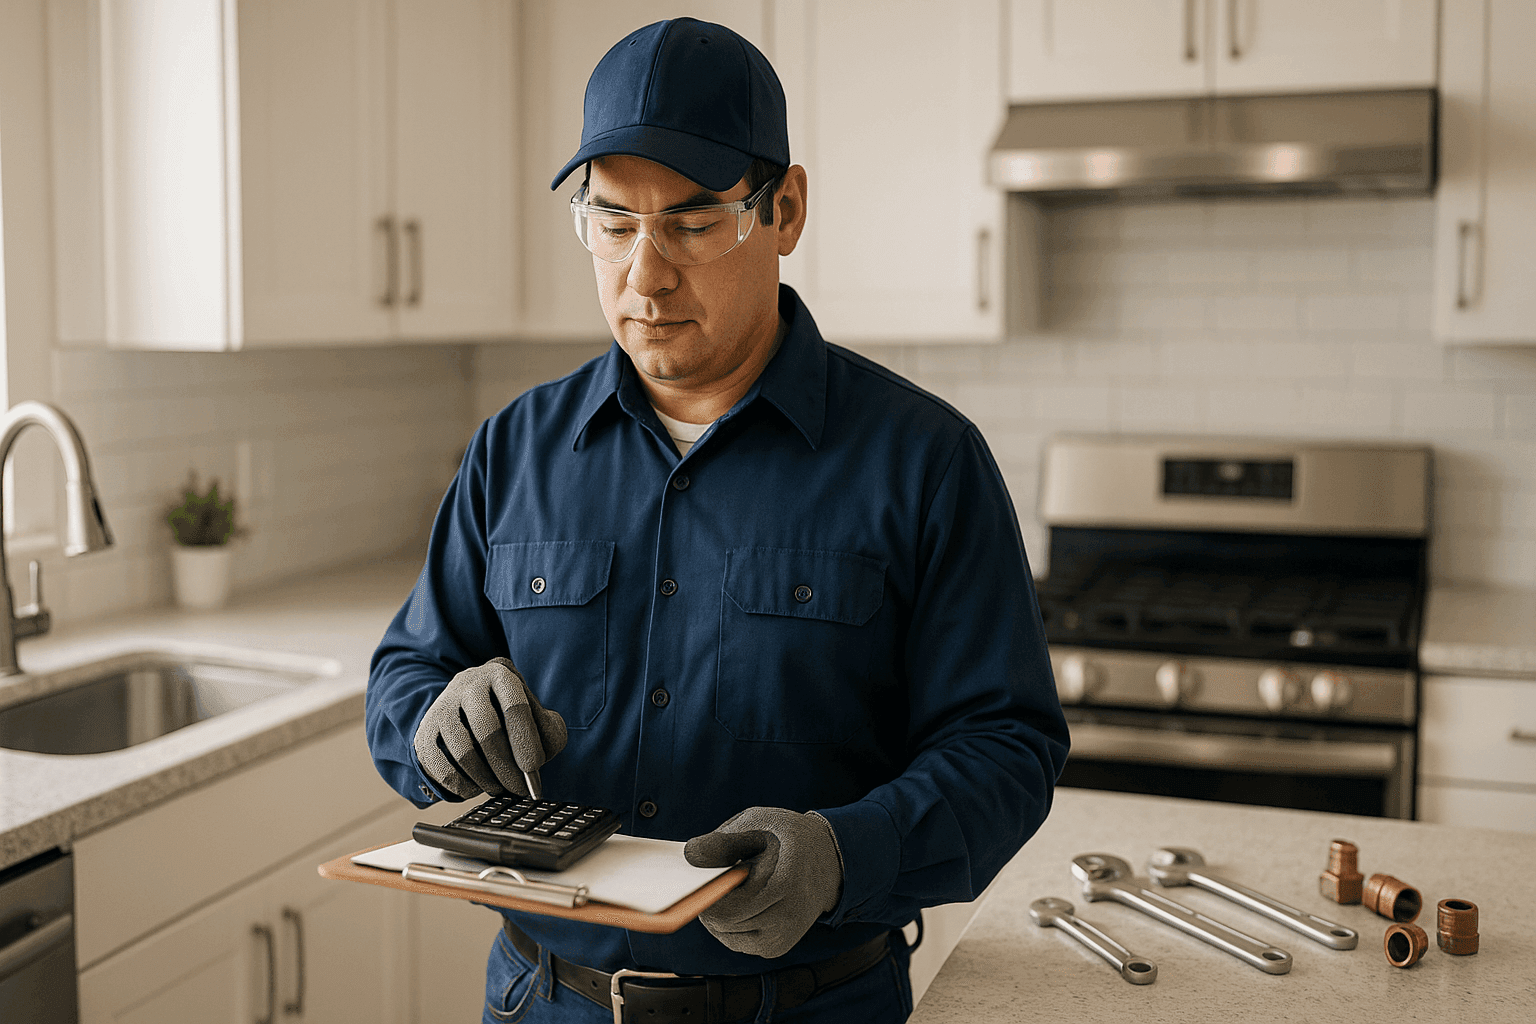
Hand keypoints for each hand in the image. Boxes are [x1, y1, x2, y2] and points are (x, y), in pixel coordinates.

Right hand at [413, 657, 566, 799]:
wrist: (470, 708)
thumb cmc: (513, 717)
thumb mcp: (538, 716)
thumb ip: (548, 735)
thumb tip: (533, 767)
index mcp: (500, 675)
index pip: (514, 707)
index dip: (525, 740)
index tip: (533, 768)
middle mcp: (468, 684)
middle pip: (486, 729)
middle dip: (505, 765)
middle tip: (518, 788)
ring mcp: (442, 707)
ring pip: (462, 750)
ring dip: (484, 778)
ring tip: (498, 788)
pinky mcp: (424, 731)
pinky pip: (438, 764)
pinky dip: (459, 783)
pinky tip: (475, 788)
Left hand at [684, 807, 843, 958]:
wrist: (827, 860)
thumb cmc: (788, 837)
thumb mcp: (757, 823)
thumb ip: (723, 840)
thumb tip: (689, 857)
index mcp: (783, 885)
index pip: (725, 910)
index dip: (703, 895)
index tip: (695, 878)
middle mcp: (786, 919)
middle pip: (721, 924)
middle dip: (708, 902)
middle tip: (710, 878)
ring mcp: (782, 938)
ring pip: (725, 935)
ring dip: (718, 914)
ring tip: (730, 887)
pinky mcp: (776, 948)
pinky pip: (736, 942)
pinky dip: (729, 924)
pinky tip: (739, 901)